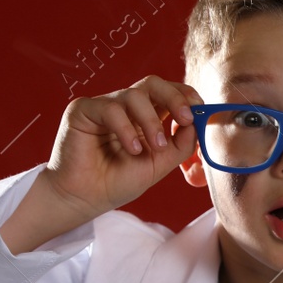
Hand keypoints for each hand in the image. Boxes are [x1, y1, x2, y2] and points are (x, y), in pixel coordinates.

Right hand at [44, 76, 200, 218]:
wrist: (86, 199)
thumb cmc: (118, 182)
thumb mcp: (159, 164)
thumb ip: (181, 144)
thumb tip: (197, 123)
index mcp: (143, 117)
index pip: (166, 93)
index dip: (184, 95)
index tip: (199, 110)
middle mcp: (124, 107)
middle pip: (152, 84)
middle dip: (174, 97)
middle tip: (186, 118)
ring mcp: (104, 106)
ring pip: (134, 95)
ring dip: (151, 122)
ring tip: (154, 148)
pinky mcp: (83, 110)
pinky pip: (111, 108)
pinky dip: (127, 129)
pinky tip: (131, 149)